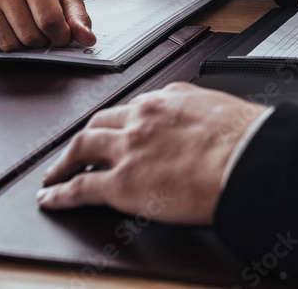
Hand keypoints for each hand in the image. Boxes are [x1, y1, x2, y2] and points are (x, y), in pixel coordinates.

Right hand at [0, 0, 95, 54]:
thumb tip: (88, 39)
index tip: (61, 36)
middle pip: (29, 36)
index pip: (50, 21)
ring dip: (20, 47)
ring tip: (22, 31)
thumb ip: (79, 20)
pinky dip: (0, 50)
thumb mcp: (64, 1)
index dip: (60, 37)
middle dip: (40, 42)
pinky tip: (4, 33)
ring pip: (8, 45)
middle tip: (40, 32)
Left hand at [37, 82, 266, 224]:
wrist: (246, 160)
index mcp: (167, 99)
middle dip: (86, 135)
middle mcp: (141, 118)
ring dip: (64, 160)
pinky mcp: (121, 183)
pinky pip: (80, 187)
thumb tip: (203, 119)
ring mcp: (128, 149)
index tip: (118, 129)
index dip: (121, 122)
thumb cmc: (244, 139)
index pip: (134, 108)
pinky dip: (60, 193)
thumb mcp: (220, 108)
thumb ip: (199, 111)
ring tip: (55, 173)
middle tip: (78, 149)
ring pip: (81, 146)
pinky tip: (51, 198)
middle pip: (100, 122)